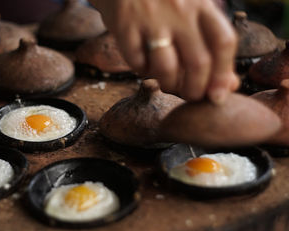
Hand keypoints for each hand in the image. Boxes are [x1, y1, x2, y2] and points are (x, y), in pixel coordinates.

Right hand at [90, 0, 239, 103]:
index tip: (217, 95)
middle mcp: (179, 10)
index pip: (224, 43)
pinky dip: (142, 71)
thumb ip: (212, 46)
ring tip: (166, 83)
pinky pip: (137, 62)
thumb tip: (230, 86)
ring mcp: (151, 19)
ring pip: (167, 68)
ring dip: (168, 85)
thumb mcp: (192, 12)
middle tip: (190, 96)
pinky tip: (144, 64)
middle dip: (195, 90)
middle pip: (198, 62)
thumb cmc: (163, 1)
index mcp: (201, 5)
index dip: (223, 74)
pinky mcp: (125, 26)